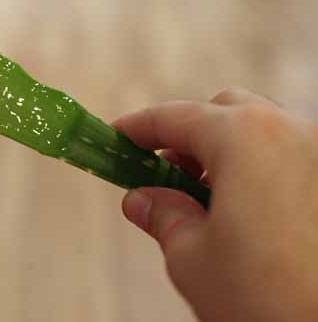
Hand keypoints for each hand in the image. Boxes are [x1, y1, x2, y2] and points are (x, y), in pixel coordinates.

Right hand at [114, 87, 317, 321]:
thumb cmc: (271, 300)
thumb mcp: (192, 258)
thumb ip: (163, 216)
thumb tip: (142, 200)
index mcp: (246, 138)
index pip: (176, 117)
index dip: (139, 128)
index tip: (118, 138)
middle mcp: (293, 132)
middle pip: (226, 112)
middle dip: (188, 137)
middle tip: (162, 174)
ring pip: (264, 134)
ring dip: (226, 155)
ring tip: (204, 203)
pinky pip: (292, 160)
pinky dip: (261, 172)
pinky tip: (249, 215)